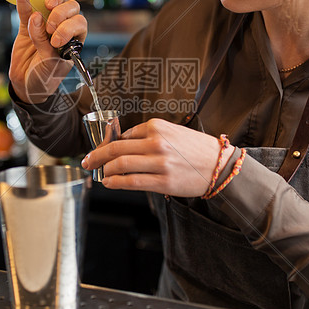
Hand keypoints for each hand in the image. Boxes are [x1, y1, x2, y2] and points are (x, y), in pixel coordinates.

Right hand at [9, 0, 86, 103]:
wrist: (26, 85)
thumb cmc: (45, 78)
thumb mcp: (49, 66)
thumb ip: (44, 44)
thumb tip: (36, 18)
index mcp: (75, 40)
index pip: (79, 24)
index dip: (69, 27)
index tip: (56, 40)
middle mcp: (63, 28)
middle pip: (71, 8)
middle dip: (62, 13)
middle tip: (50, 27)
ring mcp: (45, 24)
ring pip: (54, 3)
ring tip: (45, 6)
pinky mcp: (27, 24)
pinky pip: (27, 8)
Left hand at [81, 118, 236, 196]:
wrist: (220, 166)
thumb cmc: (197, 150)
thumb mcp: (172, 132)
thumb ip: (148, 136)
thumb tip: (122, 144)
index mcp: (157, 126)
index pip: (122, 136)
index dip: (106, 145)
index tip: (99, 151)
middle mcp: (156, 142)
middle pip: (115, 149)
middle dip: (96, 156)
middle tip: (87, 161)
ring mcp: (159, 162)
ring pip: (120, 165)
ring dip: (104, 170)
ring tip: (100, 174)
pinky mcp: (163, 181)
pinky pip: (131, 182)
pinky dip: (115, 182)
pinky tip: (109, 182)